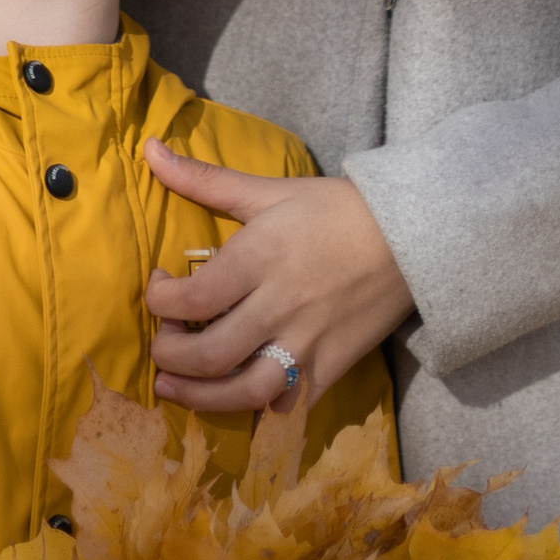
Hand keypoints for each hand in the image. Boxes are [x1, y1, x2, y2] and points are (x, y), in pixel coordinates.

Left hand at [143, 141, 415, 413]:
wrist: (412, 235)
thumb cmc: (335, 209)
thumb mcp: (270, 189)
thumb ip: (204, 178)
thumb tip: (147, 148)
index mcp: (260, 258)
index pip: (192, 298)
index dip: (159, 301)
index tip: (159, 289)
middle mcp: (280, 306)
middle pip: (209, 353)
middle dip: (169, 356)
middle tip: (162, 345)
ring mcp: (308, 343)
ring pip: (244, 392)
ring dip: (200, 397)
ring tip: (176, 388)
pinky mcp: (332, 367)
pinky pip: (289, 406)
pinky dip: (259, 411)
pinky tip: (238, 399)